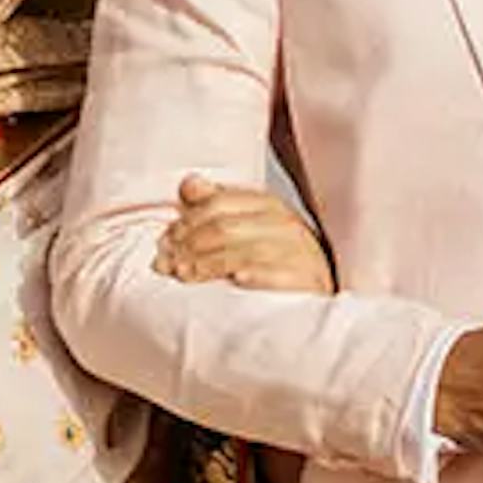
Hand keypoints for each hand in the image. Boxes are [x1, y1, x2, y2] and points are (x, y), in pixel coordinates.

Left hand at [158, 174, 335, 294]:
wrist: (316, 298)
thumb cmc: (277, 263)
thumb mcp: (247, 228)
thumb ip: (217, 205)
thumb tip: (189, 184)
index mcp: (269, 206)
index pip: (218, 203)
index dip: (186, 222)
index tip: (165, 241)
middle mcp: (286, 225)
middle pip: (224, 228)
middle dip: (188, 246)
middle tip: (166, 263)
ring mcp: (299, 252)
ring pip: (242, 252)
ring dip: (206, 265)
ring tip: (182, 275)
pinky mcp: (307, 280)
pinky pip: (276, 274)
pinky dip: (253, 275)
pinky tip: (235, 280)